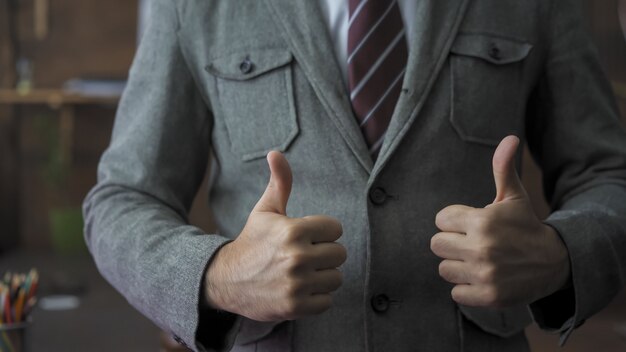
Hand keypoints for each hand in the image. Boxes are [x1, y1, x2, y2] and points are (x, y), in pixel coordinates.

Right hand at [204, 151, 346, 320]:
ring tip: (301, 274)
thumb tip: (276, 152)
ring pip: (336, 278)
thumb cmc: (252, 241)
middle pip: (340, 254)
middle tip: (304, 257)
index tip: (306, 237)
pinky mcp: (295, 307)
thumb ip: (280, 182)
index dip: (323, 232)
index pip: (336, 229)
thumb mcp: (265, 210)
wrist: (226, 280)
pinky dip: (316, 298)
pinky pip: (327, 301)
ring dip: (322, 277)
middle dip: (324, 254)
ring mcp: (296, 284)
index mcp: (293, 230)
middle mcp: (297, 257)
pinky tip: (299, 290)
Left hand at [431, 136, 570, 307]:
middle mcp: (482, 248)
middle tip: (473, 244)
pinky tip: (484, 279)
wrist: (554, 263)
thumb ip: (503, 168)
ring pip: (444, 268)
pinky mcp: (488, 296)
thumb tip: (510, 138)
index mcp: (483, 221)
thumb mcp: (514, 197)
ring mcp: (485, 274)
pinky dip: (466, 289)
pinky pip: (455, 293)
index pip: (441, 220)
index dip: (454, 222)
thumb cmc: (524, 225)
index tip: (472, 225)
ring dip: (458, 266)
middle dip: (453, 243)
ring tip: (480, 261)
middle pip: (437, 244)